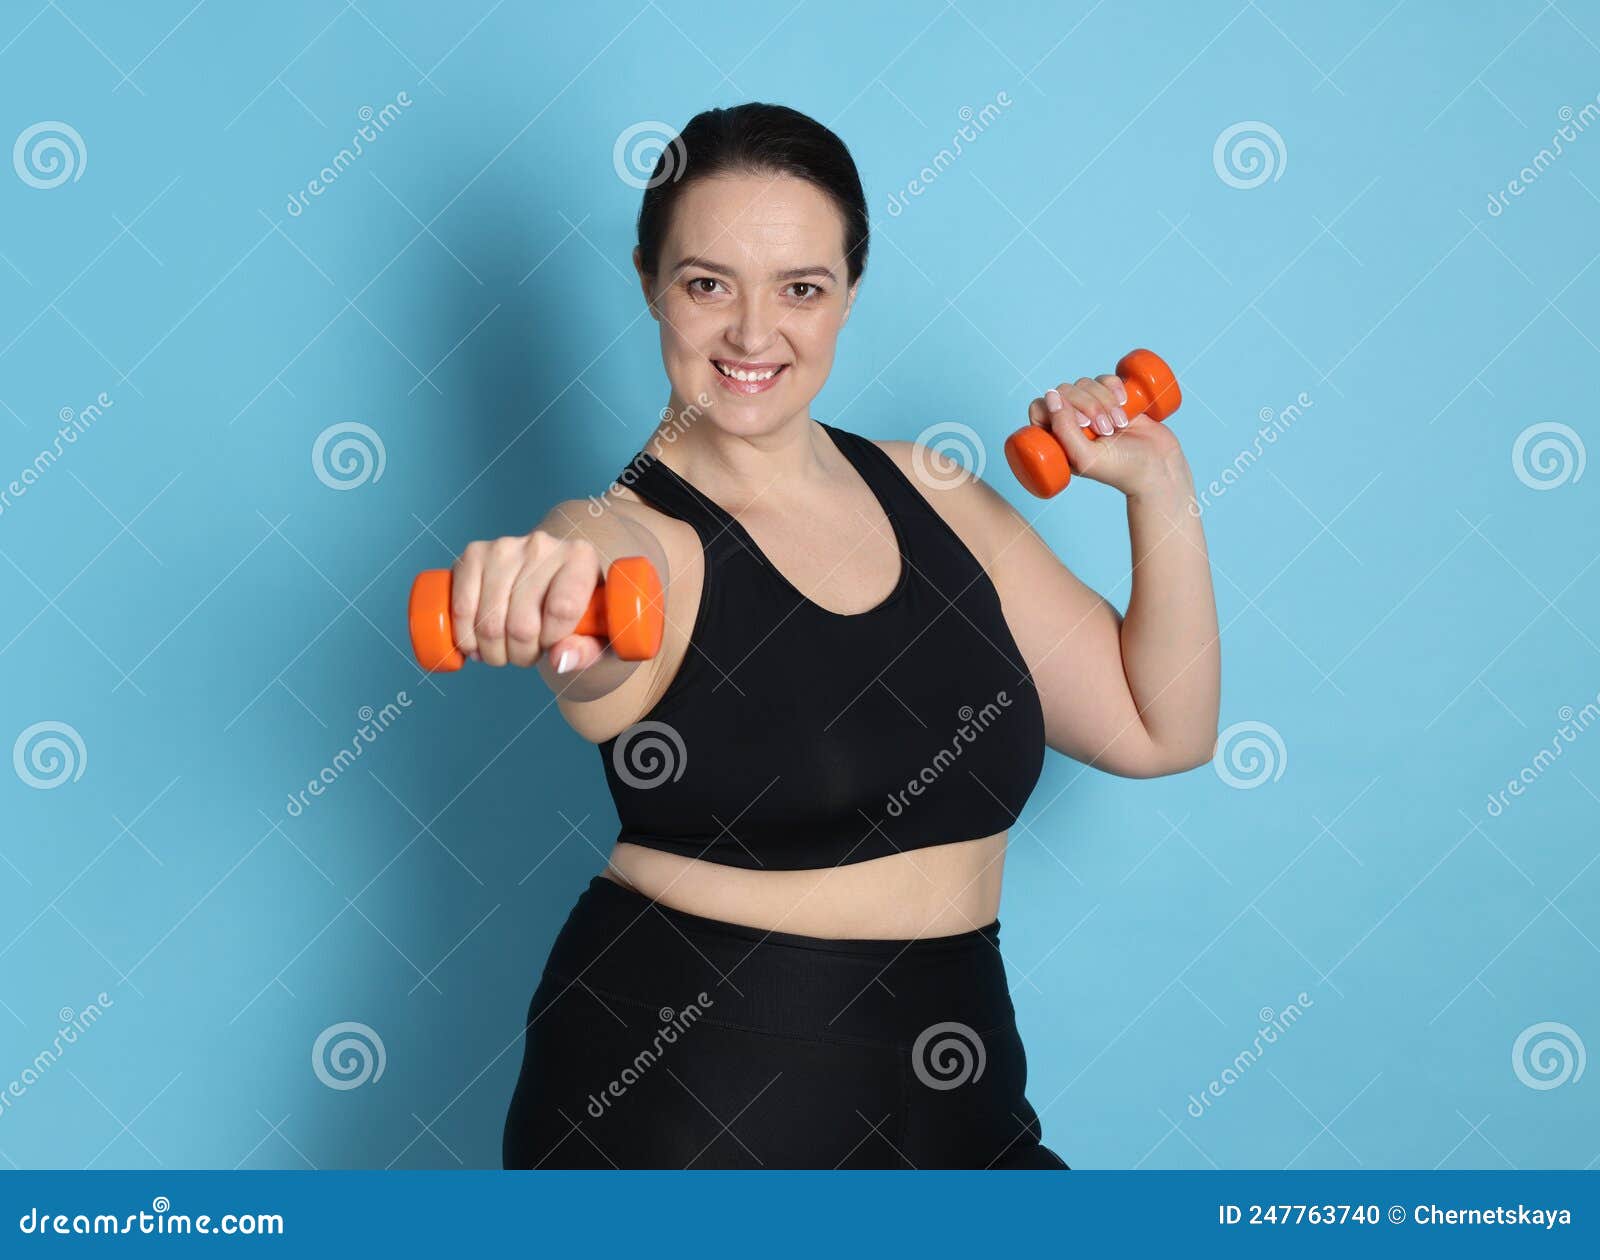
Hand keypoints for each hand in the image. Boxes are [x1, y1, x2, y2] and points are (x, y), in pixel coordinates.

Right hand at [449, 531, 606, 673]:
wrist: (547, 584)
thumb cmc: (577, 614)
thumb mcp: (595, 636)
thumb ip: (586, 650)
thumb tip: (559, 659)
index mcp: (580, 557)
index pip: (562, 609)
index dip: (553, 640)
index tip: (553, 644)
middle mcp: (542, 544)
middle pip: (522, 623)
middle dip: (522, 654)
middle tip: (527, 655)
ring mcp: (504, 547)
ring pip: (490, 621)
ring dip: (493, 651)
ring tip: (504, 651)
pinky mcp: (474, 554)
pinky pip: (462, 608)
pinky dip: (466, 637)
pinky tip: (477, 644)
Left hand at [1025, 374, 1186, 497]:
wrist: (1160, 467)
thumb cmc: (1121, 468)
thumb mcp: (1085, 456)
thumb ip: (1064, 428)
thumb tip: (1051, 395)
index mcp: (1057, 439)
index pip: (1040, 408)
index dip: (1059, 408)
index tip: (1082, 423)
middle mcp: (1071, 422)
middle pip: (1064, 391)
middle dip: (1089, 405)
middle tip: (1106, 429)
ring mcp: (1092, 409)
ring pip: (1084, 383)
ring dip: (1105, 400)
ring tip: (1120, 424)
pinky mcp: (1113, 399)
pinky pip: (1104, 379)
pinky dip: (1115, 387)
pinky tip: (1125, 404)